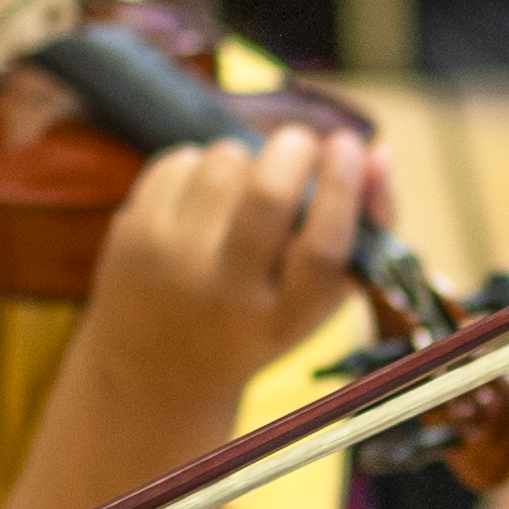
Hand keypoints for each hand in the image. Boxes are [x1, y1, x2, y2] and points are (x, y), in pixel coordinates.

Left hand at [82, 124, 377, 408]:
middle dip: (293, 150)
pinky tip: (203, 200)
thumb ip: (365, 229)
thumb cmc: (260, 320)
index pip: (321, 247)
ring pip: (223, 163)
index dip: (342, 188)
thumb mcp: (320, 296)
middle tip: (302, 143)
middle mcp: (226, 294)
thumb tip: (377, 153)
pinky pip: (179, 161)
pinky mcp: (132, 233)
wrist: (158, 365)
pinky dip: (199, 163)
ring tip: (245, 187)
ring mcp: (171, 262)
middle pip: (267, 197)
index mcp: (285, 319)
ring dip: (245, 157)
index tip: (350, 146)